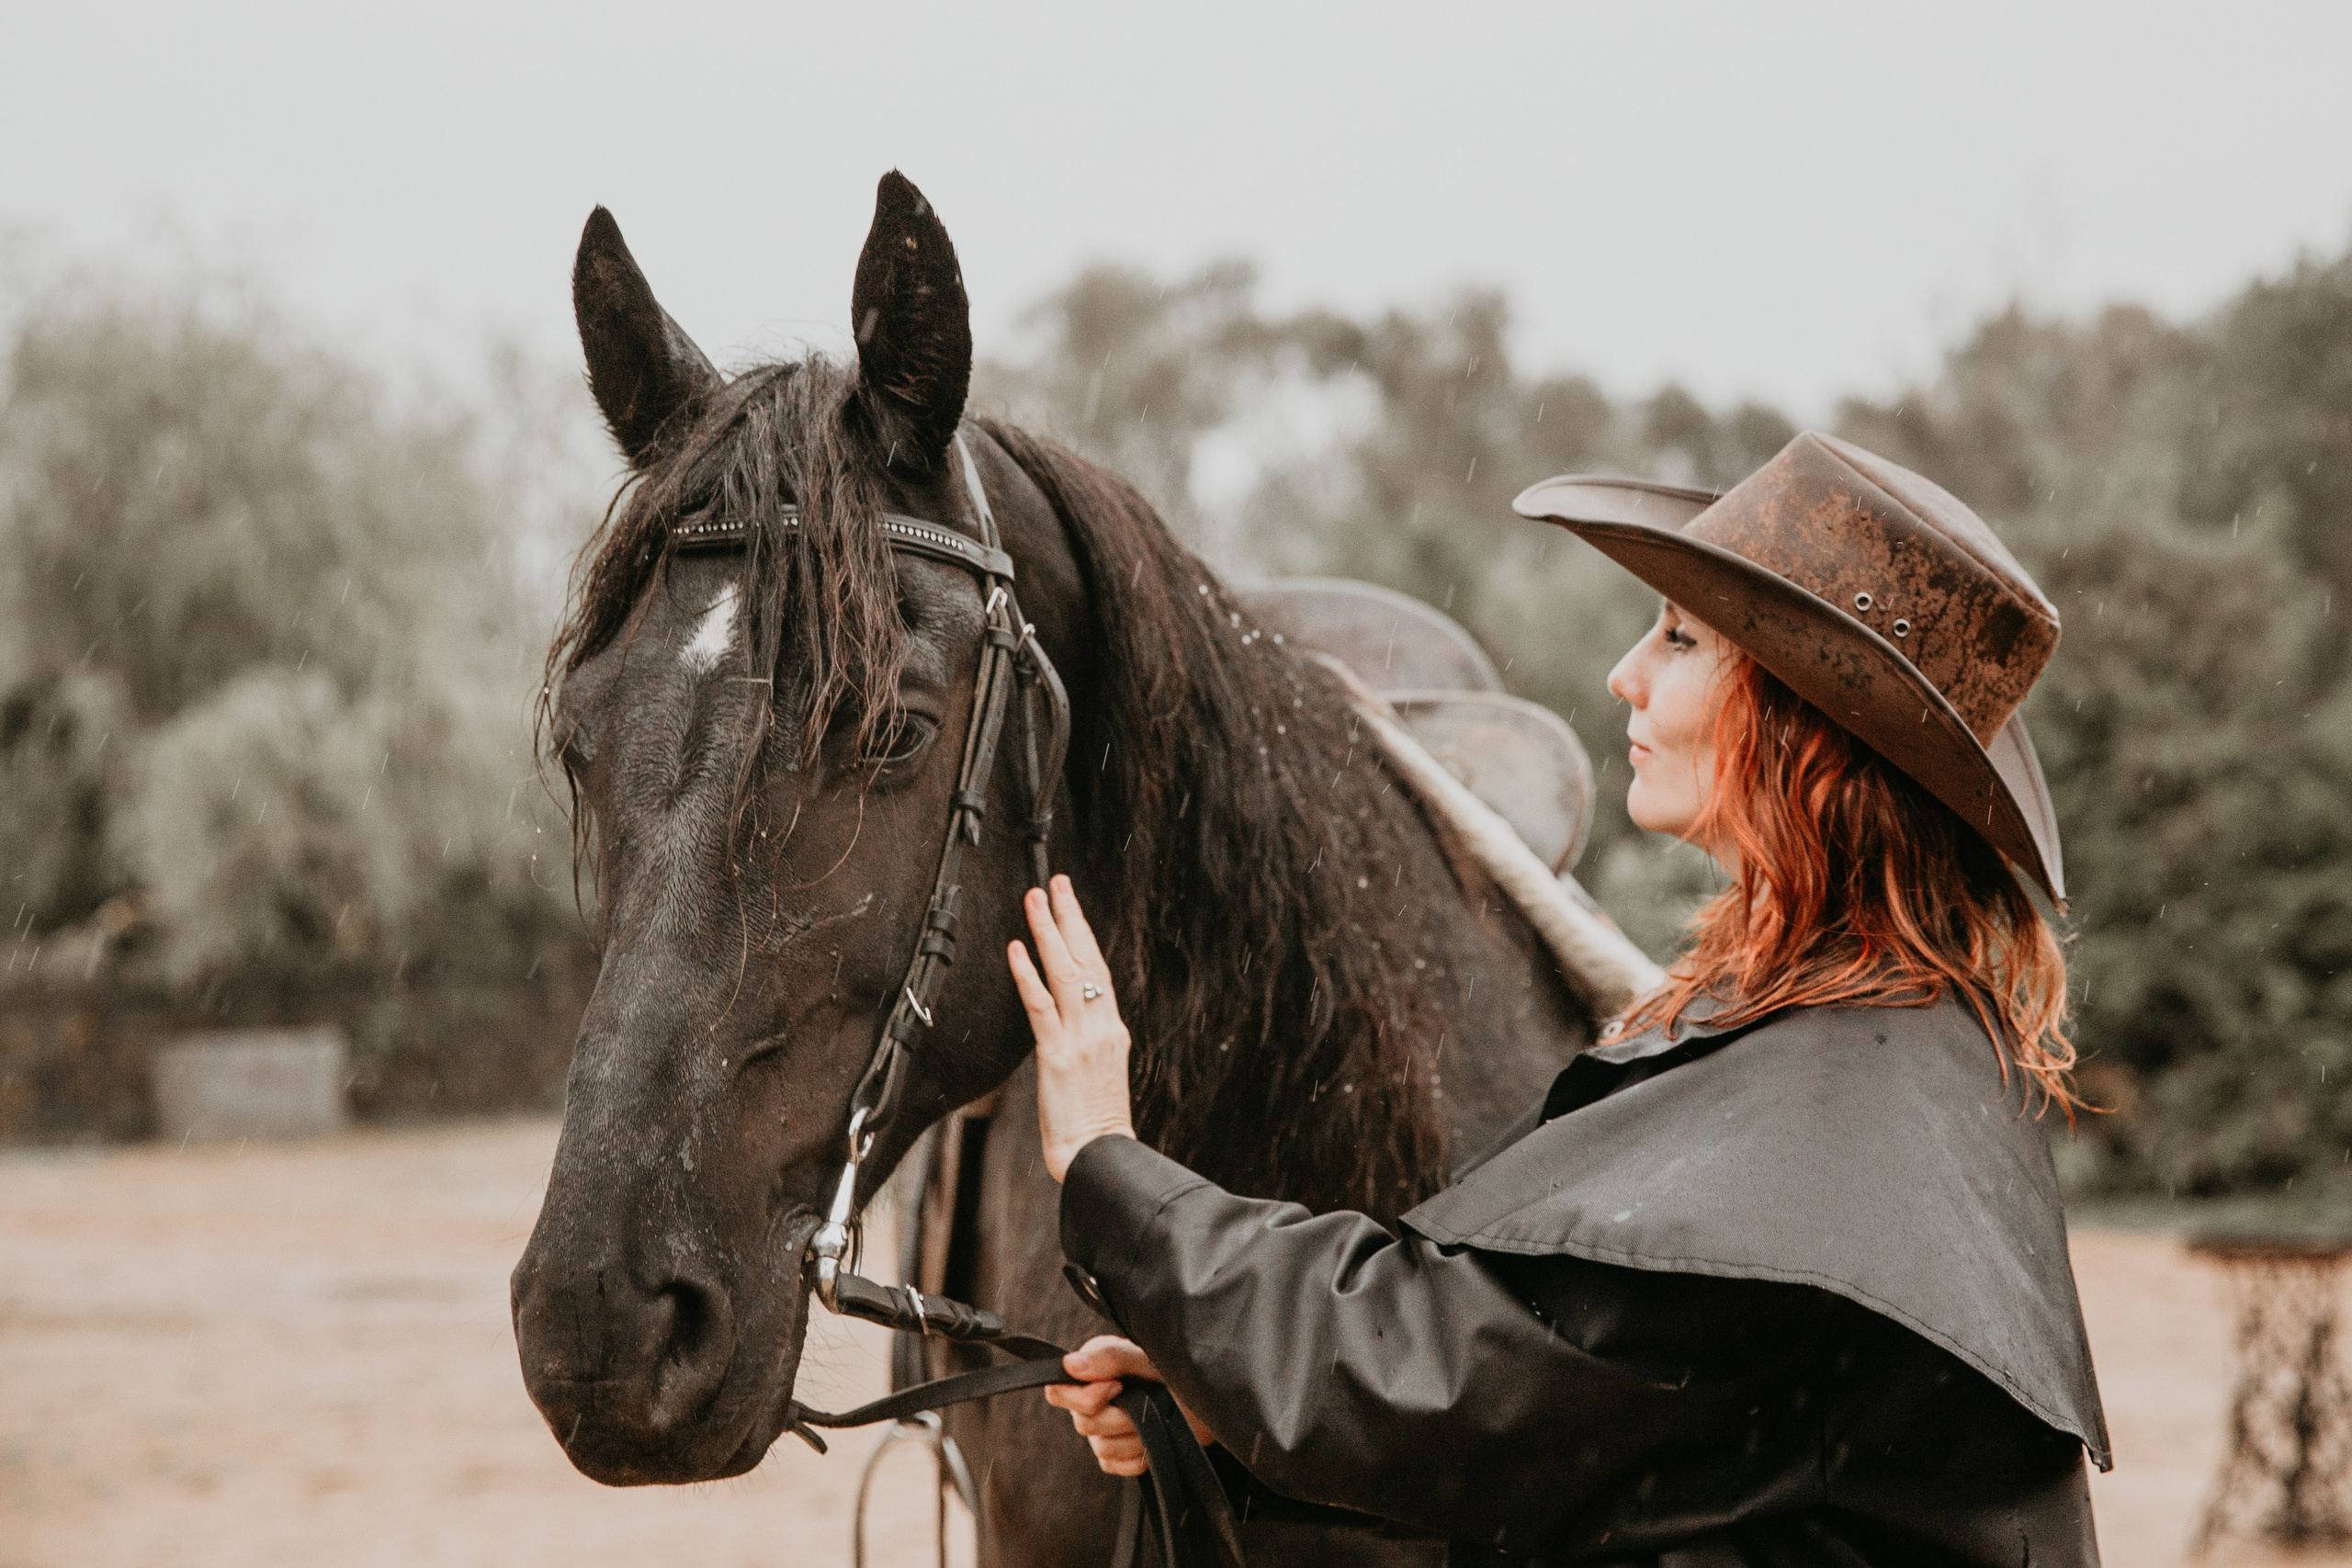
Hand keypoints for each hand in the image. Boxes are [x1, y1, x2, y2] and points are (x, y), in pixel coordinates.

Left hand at [1008, 875, 1135, 1181]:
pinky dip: (1029, 975)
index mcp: (1112, 1029)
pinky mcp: (1058, 1055)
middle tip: (1056, 882)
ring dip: (1049, 932)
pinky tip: (1017, 948)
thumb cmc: (1096, 1122)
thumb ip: (1088, 1039)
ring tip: (1035, 899)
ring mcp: (1082, 1038)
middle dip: (1070, 917)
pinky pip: (1041, 1007)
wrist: (1099, 1155)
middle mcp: (1102, 1026)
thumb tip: (1070, 1018)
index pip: (1098, 970)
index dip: (1084, 934)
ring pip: (1067, 973)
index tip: (1071, 904)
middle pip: (1087, 959)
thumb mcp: (1099, 1071)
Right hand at [1045, 1335, 1213, 1475]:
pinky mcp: (1116, 1453)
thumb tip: (1069, 1364)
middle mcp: (1091, 1399)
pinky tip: (1152, 1440)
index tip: (1116, 1387)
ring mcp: (1102, 1429)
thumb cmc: (1178, 1371)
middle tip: (1148, 1401)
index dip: (1082, 1397)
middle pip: (1081, 1422)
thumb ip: (1110, 1356)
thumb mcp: (1147, 1356)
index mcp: (1092, 1369)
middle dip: (1119, 1416)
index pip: (1057, 1389)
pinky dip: (1136, 1456)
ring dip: (1133, 1436)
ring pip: (1100, 1446)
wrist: (1207, 1403)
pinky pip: (1113, 1464)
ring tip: (1157, 1418)